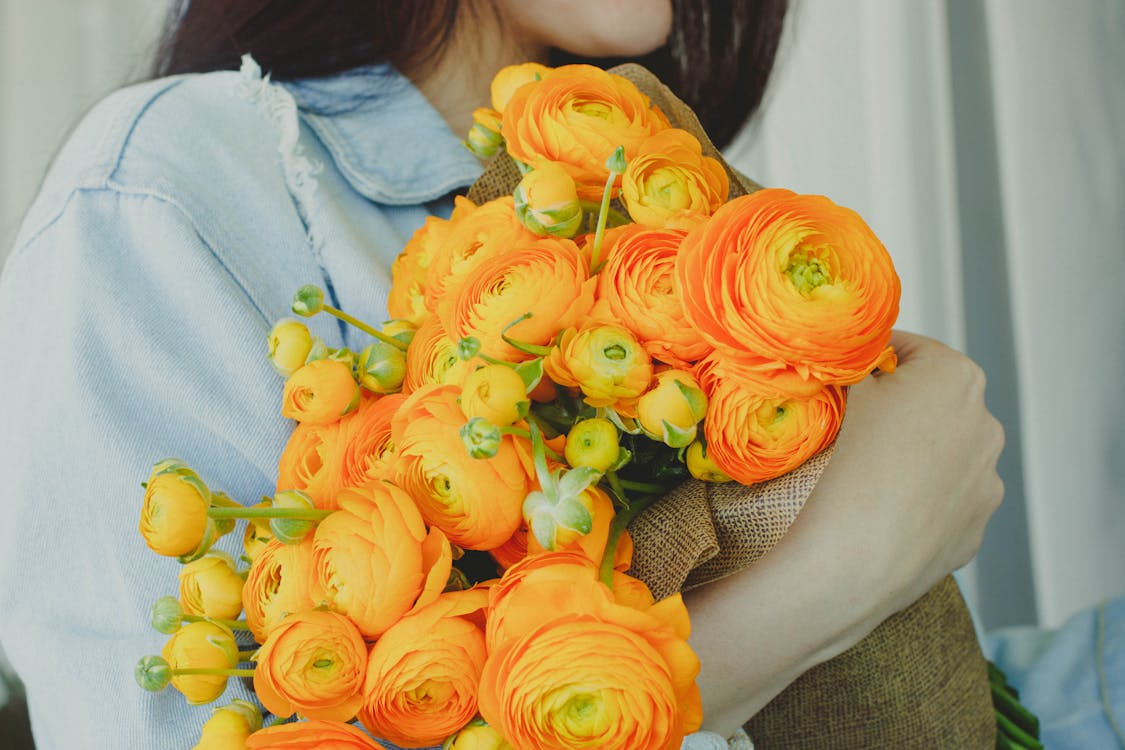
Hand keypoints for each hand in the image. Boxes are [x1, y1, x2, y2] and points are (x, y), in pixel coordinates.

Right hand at [686, 330, 1003, 735]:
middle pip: (935, 401)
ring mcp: (987, 480)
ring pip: (945, 453)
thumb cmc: (854, 460)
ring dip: (917, 454)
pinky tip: (886, 510)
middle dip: (901, 407)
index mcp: (958, 377)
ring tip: (871, 473)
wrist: (862, 556)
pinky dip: (921, 500)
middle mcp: (986, 424)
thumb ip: (856, 363)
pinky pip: (945, 500)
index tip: (846, 377)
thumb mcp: (846, 388)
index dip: (872, 360)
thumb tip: (853, 359)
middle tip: (854, 424)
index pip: (910, 349)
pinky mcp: (976, 526)